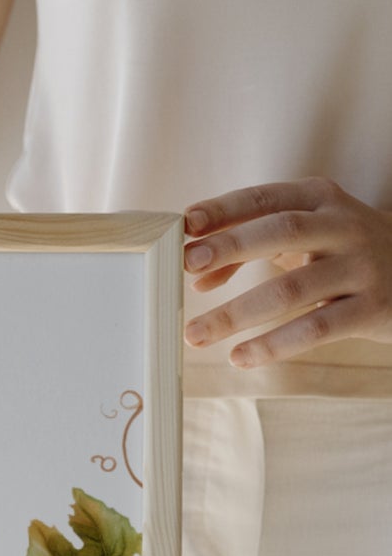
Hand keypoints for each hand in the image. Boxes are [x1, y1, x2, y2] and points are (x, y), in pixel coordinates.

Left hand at [181, 178, 391, 366]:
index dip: (224, 210)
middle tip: (185, 266)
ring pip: (290, 289)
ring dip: (235, 314)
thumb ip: (248, 249)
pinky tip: (239, 357)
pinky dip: (273, 345)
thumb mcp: (302, 237)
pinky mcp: (370, 308)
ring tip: (194, 335)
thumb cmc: (339, 252)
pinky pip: (315, 328)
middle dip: (229, 247)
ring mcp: (360, 267)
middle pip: (280, 231)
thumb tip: (198, 280)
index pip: (264, 198)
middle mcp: (342, 226)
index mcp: (319, 200)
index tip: (185, 223)